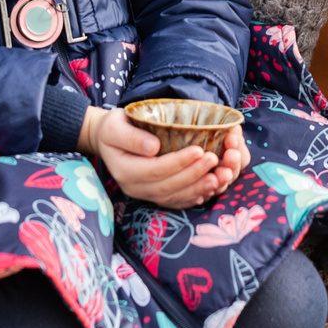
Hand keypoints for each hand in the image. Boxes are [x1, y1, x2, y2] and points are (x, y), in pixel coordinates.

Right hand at [81, 107, 244, 208]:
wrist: (108, 140)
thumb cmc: (114, 127)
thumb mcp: (115, 126)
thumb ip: (131, 137)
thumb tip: (153, 147)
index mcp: (125, 170)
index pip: (154, 170)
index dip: (178, 162)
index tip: (198, 149)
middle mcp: (134, 187)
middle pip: (167, 186)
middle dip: (193, 175)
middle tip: (215, 160)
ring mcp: (145, 194)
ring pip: (174, 197)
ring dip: (198, 188)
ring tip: (219, 176)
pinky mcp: (154, 195)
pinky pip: (176, 201)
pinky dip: (194, 197)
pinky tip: (210, 188)